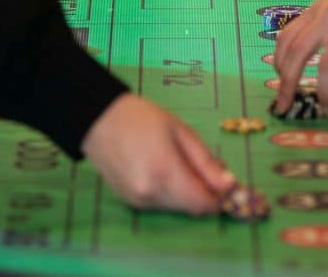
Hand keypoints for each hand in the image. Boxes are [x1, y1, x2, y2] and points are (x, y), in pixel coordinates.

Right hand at [82, 94, 235, 214]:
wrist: (99, 120)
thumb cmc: (143, 118)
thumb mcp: (182, 132)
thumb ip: (206, 162)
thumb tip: (229, 186)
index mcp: (165, 172)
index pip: (203, 203)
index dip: (219, 198)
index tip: (226, 185)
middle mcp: (150, 193)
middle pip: (191, 208)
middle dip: (204, 193)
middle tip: (205, 168)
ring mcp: (138, 201)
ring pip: (176, 208)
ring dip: (186, 194)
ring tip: (179, 163)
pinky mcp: (129, 202)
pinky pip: (159, 204)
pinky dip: (169, 193)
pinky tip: (161, 170)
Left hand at [273, 0, 327, 113]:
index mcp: (316, 12)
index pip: (286, 37)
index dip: (279, 61)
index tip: (280, 80)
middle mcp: (326, 19)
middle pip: (297, 53)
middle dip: (287, 83)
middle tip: (284, 106)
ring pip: (325, 65)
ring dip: (322, 92)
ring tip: (325, 110)